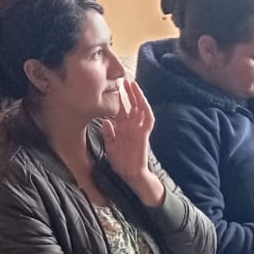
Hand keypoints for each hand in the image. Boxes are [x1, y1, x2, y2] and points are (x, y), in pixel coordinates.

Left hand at [102, 79, 164, 202]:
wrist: (130, 173)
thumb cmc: (120, 161)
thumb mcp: (110, 145)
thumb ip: (108, 132)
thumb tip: (105, 120)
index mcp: (122, 128)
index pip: (122, 109)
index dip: (119, 98)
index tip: (113, 87)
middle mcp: (131, 126)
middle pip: (132, 105)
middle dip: (129, 93)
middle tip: (124, 80)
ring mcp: (139, 129)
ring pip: (141, 108)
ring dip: (138, 97)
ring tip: (133, 85)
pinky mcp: (144, 134)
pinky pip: (148, 119)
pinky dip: (146, 110)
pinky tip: (142, 101)